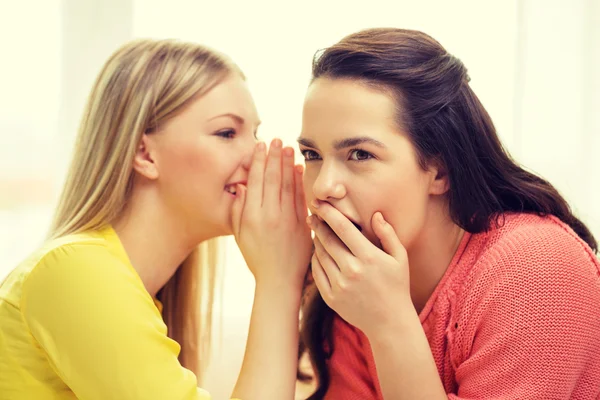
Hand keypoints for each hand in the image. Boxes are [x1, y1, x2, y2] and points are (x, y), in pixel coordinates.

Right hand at [232, 139, 312, 293]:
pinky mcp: (302, 225)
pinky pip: (300, 198)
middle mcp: (269, 215)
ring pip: (288, 185)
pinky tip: (298, 168)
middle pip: (272, 178)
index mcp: (251, 216)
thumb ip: (238, 210)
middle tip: (276, 139)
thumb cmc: (256, 258)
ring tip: (287, 147)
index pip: (256, 181)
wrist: (279, 280)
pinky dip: (300, 182)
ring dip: (288, 164)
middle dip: (274, 156)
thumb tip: (241, 186)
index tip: (260, 146)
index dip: (258, 161)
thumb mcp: (239, 235)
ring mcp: (288, 220)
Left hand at [307, 201, 411, 335]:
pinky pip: (317, 273)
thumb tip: (376, 215)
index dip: (329, 213)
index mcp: (368, 257)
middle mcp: (351, 270)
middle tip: (312, 214)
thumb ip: (388, 234)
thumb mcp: (400, 258)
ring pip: (320, 255)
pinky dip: (316, 260)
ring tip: (316, 232)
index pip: (342, 228)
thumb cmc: (396, 286)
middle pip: (327, 240)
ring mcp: (339, 285)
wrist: (390, 322)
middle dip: (318, 224)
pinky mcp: (331, 298)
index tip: (320, 203)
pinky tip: (318, 253)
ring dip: (316, 241)